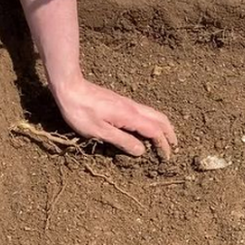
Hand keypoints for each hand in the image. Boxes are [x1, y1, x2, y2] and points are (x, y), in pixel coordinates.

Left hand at [51, 76, 177, 158]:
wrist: (70, 87)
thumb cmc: (81, 111)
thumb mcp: (100, 131)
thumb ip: (122, 141)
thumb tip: (141, 151)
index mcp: (131, 117)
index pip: (155, 132)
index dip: (163, 145)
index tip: (166, 157)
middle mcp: (134, 108)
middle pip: (161, 120)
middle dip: (170, 134)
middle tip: (173, 147)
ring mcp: (129, 103)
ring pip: (154, 114)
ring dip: (163, 127)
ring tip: (165, 138)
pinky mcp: (122, 102)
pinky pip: (146, 112)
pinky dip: (154, 121)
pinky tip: (147, 127)